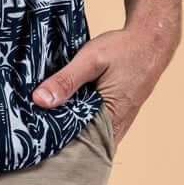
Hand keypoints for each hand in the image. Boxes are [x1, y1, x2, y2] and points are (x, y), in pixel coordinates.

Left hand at [30, 23, 178, 147]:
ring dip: (69, 124)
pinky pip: (95, 123)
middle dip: (59, 133)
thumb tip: (39, 100)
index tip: (32, 130)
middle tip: (33, 122)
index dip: (53, 138)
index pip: (76, 143)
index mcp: (110, 120)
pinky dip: (80, 117)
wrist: (151, 41)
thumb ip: (66, 81)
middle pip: (81, 140)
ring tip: (44, 114)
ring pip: (88, 132)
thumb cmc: (123, 50)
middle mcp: (116, 128)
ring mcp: (119, 122)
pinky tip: (64, 105)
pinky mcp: (118, 114)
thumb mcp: (90, 60)